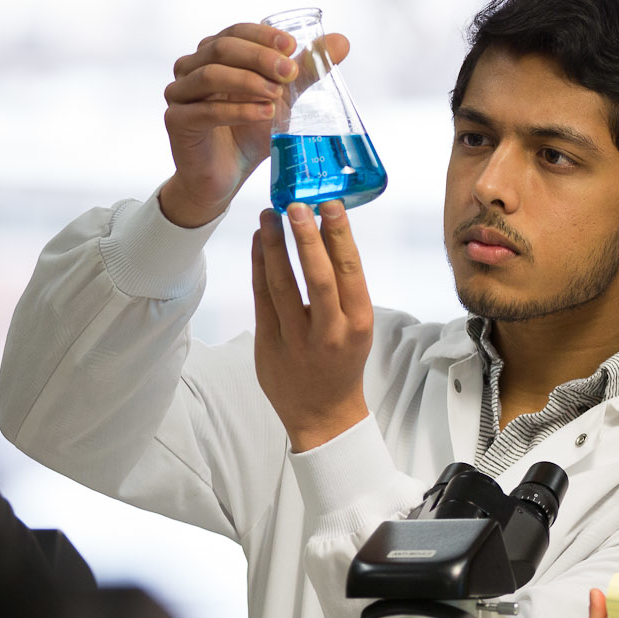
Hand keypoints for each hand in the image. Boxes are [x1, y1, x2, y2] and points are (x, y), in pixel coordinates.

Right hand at [158, 23, 349, 227]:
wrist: (227, 174)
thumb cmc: (251, 131)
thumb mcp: (283, 98)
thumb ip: (305, 71)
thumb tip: (341, 41)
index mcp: (214, 54)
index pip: (236, 32)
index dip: (263, 36)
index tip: (293, 46)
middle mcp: (191, 67)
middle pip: (221, 48)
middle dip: (259, 57)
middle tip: (290, 72)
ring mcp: (179, 93)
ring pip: (210, 75)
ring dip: (248, 82)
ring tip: (277, 95)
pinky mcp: (177, 121)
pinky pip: (205, 110)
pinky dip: (237, 110)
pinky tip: (263, 114)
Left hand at [252, 201, 373, 451]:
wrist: (322, 414)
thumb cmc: (342, 361)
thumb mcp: (357, 326)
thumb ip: (344, 290)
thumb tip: (325, 236)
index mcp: (358, 323)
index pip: (350, 272)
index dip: (339, 236)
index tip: (331, 205)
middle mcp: (329, 332)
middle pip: (317, 276)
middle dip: (306, 237)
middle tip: (297, 204)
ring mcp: (296, 339)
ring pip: (282, 284)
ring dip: (276, 245)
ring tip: (270, 215)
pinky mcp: (268, 343)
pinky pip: (262, 297)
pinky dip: (260, 266)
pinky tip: (261, 243)